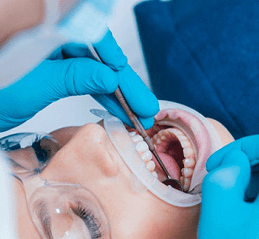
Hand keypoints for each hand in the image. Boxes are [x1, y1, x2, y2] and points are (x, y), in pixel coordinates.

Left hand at [0, 29, 158, 130]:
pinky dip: (99, 91)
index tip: (125, 78)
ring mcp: (51, 50)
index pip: (87, 29)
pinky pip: (82, 75)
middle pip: (96, 53)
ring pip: (93, 66)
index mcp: (40, 25)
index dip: (111, 54)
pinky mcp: (53, 64)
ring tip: (136, 112)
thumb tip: (110, 77)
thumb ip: (71, 78)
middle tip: (145, 105)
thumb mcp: (31, 88)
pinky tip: (116, 104)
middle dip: (122, 82)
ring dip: (116, 91)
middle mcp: (48, 33)